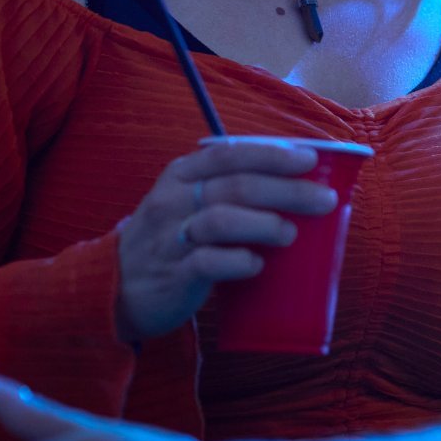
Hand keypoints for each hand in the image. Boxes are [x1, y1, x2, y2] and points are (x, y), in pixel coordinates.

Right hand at [116, 138, 338, 341]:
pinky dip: (237, 261)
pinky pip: (206, 262)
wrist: (115, 286)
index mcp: (181, 174)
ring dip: (263, 223)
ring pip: (220, 219)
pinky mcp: (171, 274)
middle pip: (236, 185)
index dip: (271, 154)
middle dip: (286, 190)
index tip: (311, 159)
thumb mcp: (188, 202)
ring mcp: (169, 237)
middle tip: (324, 200)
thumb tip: (300, 184)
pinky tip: (256, 264)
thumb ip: (230, 189)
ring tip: (291, 233)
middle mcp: (173, 199)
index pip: (230, 155)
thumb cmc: (171, 237)